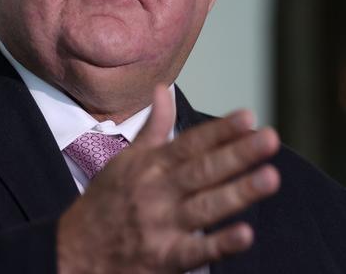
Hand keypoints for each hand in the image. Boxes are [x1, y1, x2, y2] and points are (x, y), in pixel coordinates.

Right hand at [57, 85, 280, 273]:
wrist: (75, 252)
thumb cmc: (105, 201)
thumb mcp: (125, 160)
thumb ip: (153, 127)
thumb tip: (162, 88)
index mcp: (149, 166)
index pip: (190, 143)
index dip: (219, 130)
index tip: (248, 116)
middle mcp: (156, 192)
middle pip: (202, 170)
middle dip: (237, 154)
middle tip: (269, 138)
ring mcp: (160, 226)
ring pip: (205, 206)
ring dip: (238, 192)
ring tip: (271, 177)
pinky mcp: (163, 259)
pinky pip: (195, 252)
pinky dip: (219, 244)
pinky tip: (245, 234)